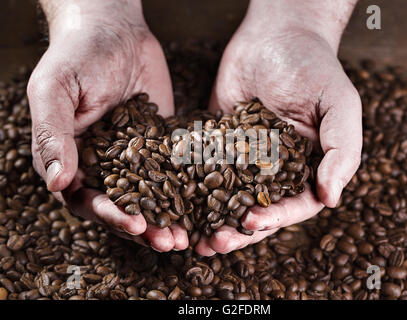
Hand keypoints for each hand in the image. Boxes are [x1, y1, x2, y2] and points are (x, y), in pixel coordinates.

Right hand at [28, 0, 187, 250]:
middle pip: (122, 205)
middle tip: (169, 241)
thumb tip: (58, 182)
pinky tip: (204, 203)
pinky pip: (173, 171)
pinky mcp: (160, 144)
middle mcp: (103, 163)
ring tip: (188, 235)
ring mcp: (134, 156)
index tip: (134, 224)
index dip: (108, 214)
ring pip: (150, 195)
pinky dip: (186, 190)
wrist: (115, 30)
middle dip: (145, 225)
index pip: (86, 197)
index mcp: (73, 158)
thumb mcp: (55, 90)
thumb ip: (52, 134)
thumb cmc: (77, 55)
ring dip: (167, 217)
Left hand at [196, 0, 361, 254]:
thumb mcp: (339, 105)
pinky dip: (192, 190)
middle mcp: (275, 170)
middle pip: (258, 209)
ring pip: (228, 199)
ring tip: (194, 238)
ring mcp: (244, 159)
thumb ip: (341, 150)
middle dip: (237, 231)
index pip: (294, 205)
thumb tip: (331, 198)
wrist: (275, 35)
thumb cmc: (314, 67)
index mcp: (307, 168)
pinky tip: (177, 204)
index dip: (275, 217)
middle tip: (215, 244)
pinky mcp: (218, 144)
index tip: (251, 222)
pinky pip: (205, 171)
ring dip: (213, 220)